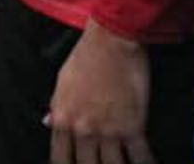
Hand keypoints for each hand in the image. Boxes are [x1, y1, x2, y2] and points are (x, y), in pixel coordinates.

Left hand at [48, 19, 154, 163]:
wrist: (111, 41)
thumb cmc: (86, 57)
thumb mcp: (62, 82)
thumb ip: (56, 106)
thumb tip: (47, 122)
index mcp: (63, 119)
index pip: (60, 158)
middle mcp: (83, 130)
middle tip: (102, 163)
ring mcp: (108, 131)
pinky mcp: (133, 127)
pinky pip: (140, 156)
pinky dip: (145, 163)